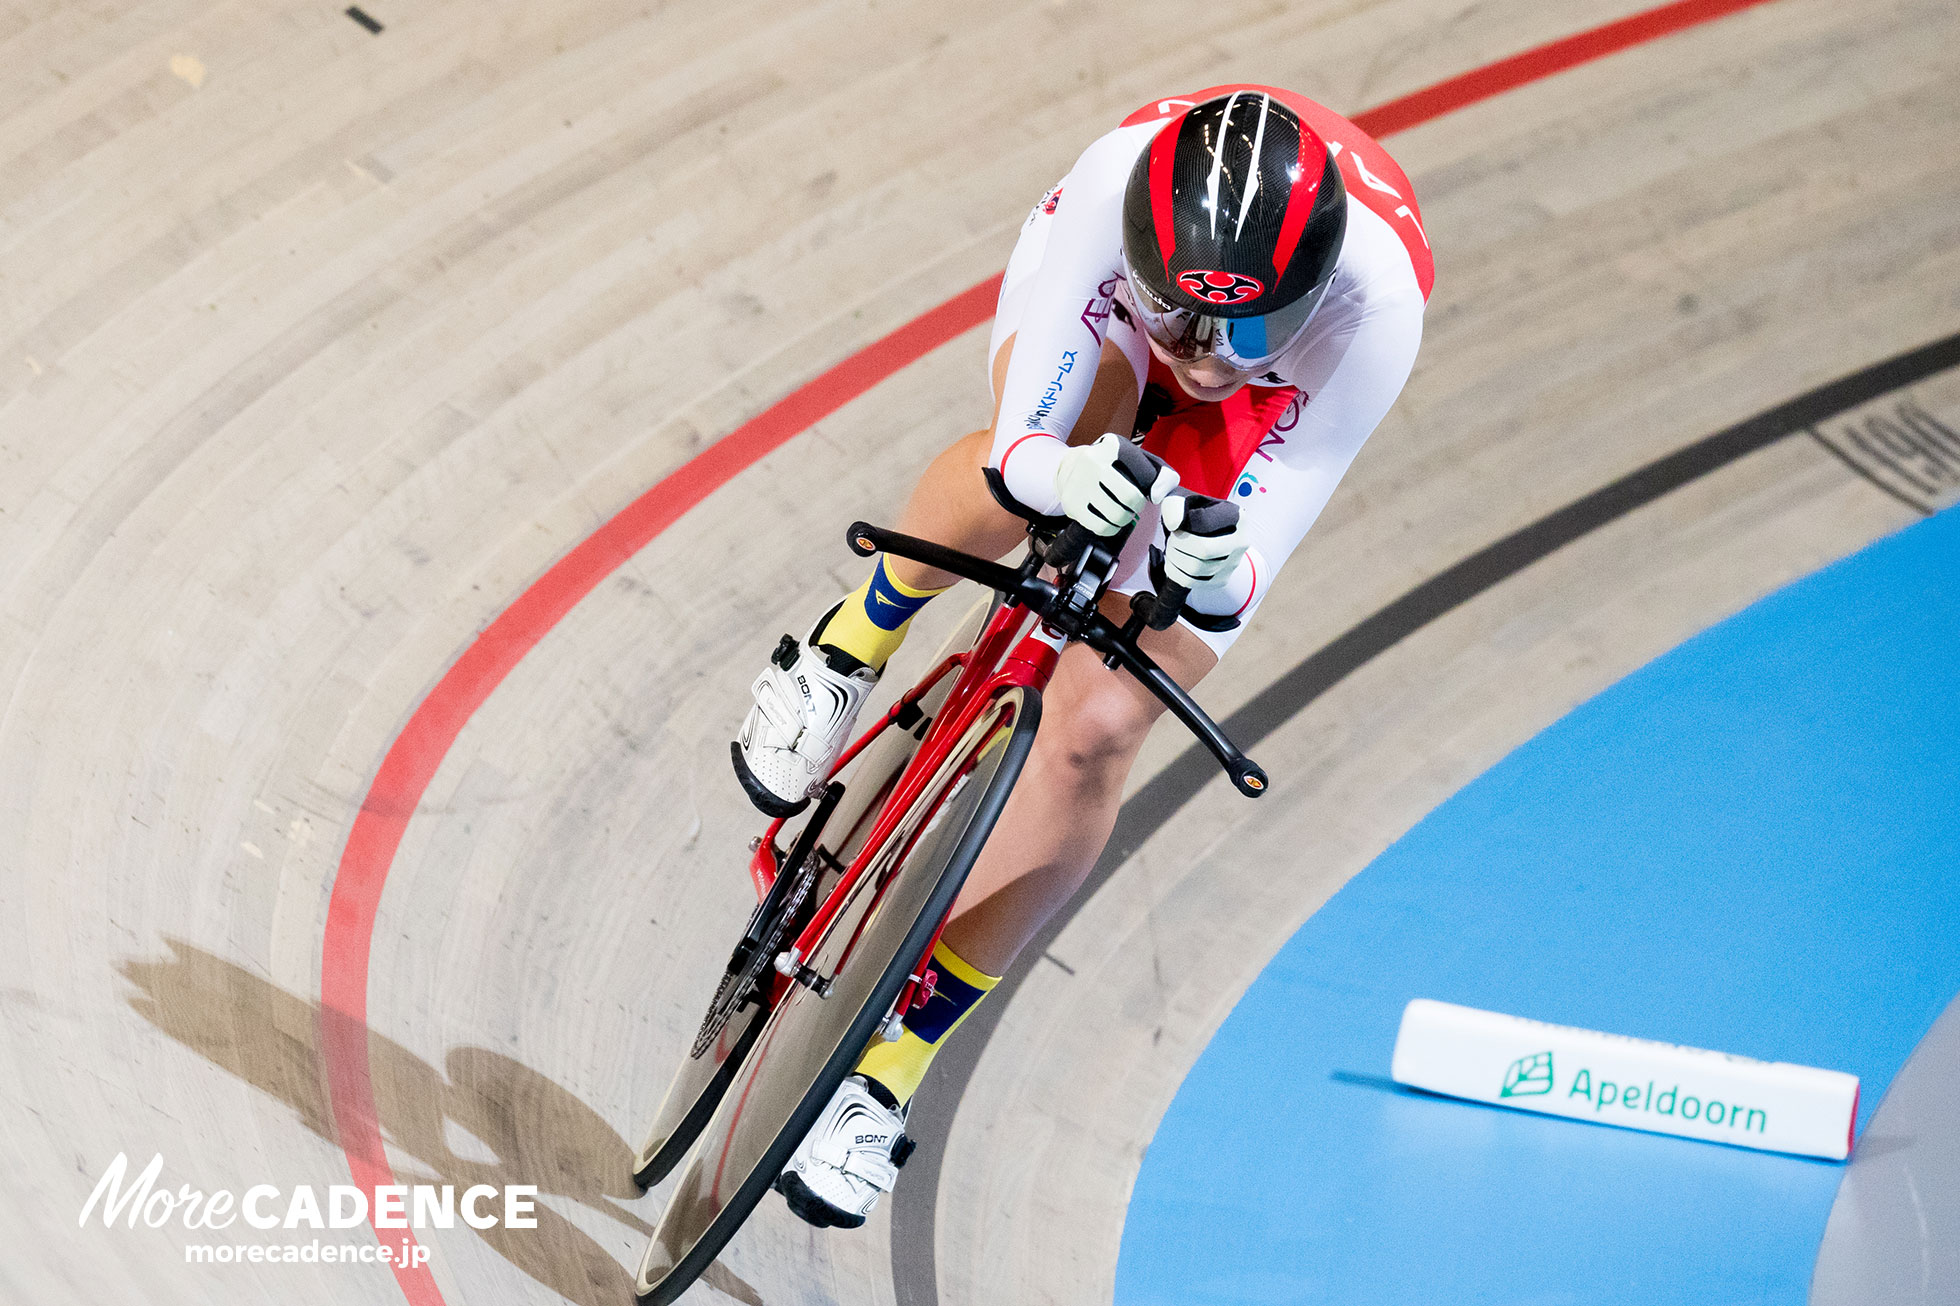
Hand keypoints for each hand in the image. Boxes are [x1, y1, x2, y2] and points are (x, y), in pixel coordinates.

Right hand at [1053, 433, 1177, 535]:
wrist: (1067, 467)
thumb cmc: (1108, 466)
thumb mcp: (1130, 457)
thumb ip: (1156, 472)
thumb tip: (1159, 496)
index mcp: (1111, 446)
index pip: (1145, 473)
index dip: (1153, 489)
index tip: (1149, 493)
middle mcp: (1093, 462)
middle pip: (1130, 498)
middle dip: (1136, 507)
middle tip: (1133, 505)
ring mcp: (1079, 483)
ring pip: (1116, 515)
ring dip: (1125, 519)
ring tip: (1122, 513)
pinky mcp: (1071, 504)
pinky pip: (1101, 527)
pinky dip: (1110, 529)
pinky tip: (1110, 521)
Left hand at [1160, 492, 1246, 590]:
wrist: (1205, 533)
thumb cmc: (1194, 513)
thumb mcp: (1185, 499)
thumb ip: (1174, 501)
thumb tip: (1174, 521)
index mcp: (1236, 516)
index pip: (1204, 523)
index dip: (1182, 524)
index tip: (1174, 523)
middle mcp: (1241, 541)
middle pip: (1204, 549)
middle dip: (1178, 545)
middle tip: (1171, 538)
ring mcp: (1233, 563)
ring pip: (1197, 568)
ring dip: (1175, 558)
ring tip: (1172, 549)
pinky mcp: (1221, 579)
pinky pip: (1195, 582)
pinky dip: (1177, 573)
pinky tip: (1174, 562)